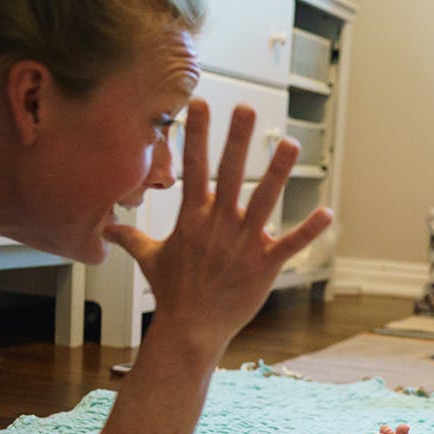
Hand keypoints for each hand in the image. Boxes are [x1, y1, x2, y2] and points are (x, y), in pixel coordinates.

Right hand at [105, 99, 332, 352]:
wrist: (190, 329)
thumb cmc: (172, 293)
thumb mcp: (148, 259)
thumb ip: (130, 236)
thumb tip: (106, 228)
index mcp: (192, 218)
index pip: (194, 168)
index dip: (198, 135)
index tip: (201, 104)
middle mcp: (218, 226)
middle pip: (229, 174)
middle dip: (237, 140)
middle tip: (246, 109)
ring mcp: (243, 245)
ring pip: (264, 201)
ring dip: (277, 172)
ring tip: (289, 144)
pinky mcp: (264, 266)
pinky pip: (290, 244)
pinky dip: (309, 230)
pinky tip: (327, 213)